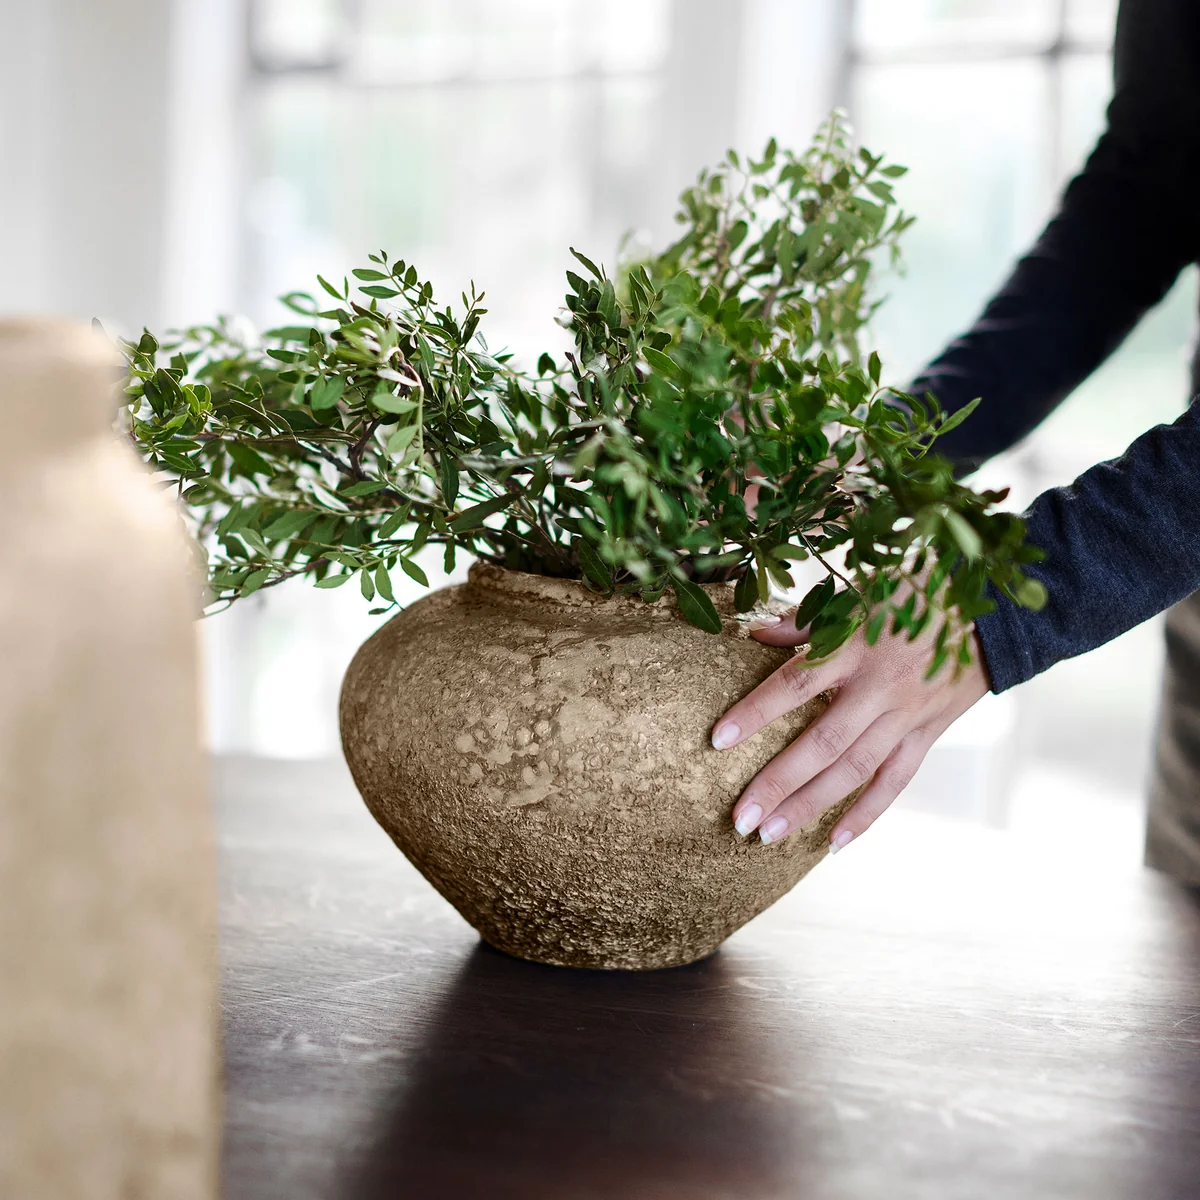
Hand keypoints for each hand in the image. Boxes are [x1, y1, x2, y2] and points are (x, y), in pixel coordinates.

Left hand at [711, 605, 990, 851]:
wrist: (992, 613)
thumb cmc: (914, 595)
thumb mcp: (859, 594)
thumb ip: (806, 621)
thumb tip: (754, 635)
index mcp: (857, 645)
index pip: (796, 682)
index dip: (756, 711)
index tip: (718, 740)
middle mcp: (880, 687)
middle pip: (823, 742)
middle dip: (778, 782)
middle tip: (739, 817)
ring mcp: (907, 715)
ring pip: (855, 770)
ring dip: (810, 806)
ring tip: (769, 835)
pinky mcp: (928, 734)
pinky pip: (895, 781)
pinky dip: (866, 814)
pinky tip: (833, 844)